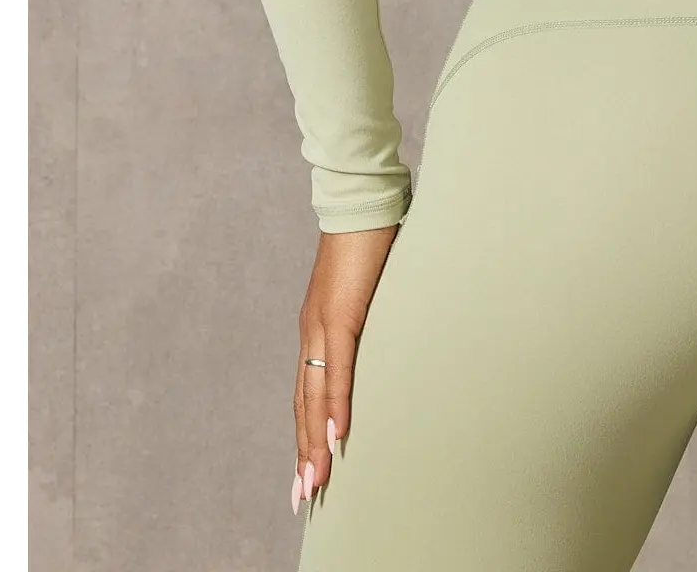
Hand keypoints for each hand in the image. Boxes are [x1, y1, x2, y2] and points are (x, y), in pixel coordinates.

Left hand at [292, 225, 399, 514]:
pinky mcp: (340, 314)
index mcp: (318, 328)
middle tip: (305, 496)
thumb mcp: (370, 289)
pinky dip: (336, 403)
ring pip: (314, 395)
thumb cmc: (371, 238)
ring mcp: (323, 324)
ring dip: (315, 442)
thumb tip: (392, 327)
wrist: (361, 201)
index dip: (306, 433)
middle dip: (304, 453)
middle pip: (304, 405)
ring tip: (316, 481)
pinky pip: (338, 369)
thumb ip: (373, 313)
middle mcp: (312, 332)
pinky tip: (337, 434)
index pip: (307, 392)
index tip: (306, 469)